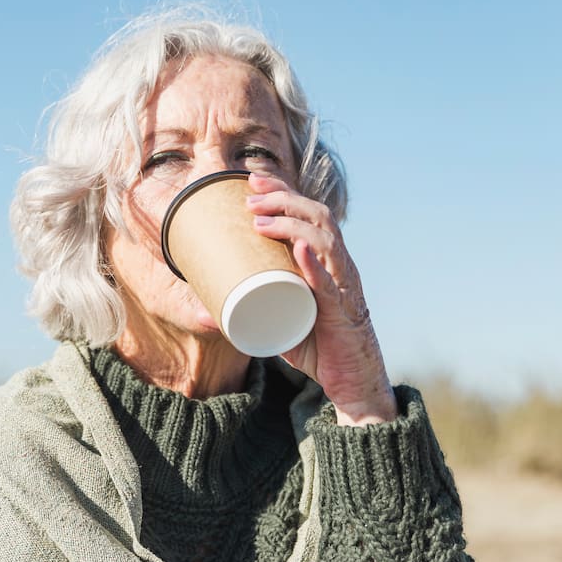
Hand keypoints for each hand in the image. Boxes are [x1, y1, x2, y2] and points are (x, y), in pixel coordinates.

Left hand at [245, 172, 397, 424]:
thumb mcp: (282, 318)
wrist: (353, 382)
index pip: (309, 213)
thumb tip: (208, 306)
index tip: (251, 179)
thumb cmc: (319, 347)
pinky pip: (330, 285)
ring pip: (326, 241)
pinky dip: (315, 266)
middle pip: (317, 216)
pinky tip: (300, 251)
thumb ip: (254, 308)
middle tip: (250, 196)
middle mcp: (338, 266)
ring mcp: (344, 287)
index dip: (283, 190)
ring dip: (292, 225)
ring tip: (261, 221)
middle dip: (284, 198)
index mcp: (326, 261)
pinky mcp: (343, 313)